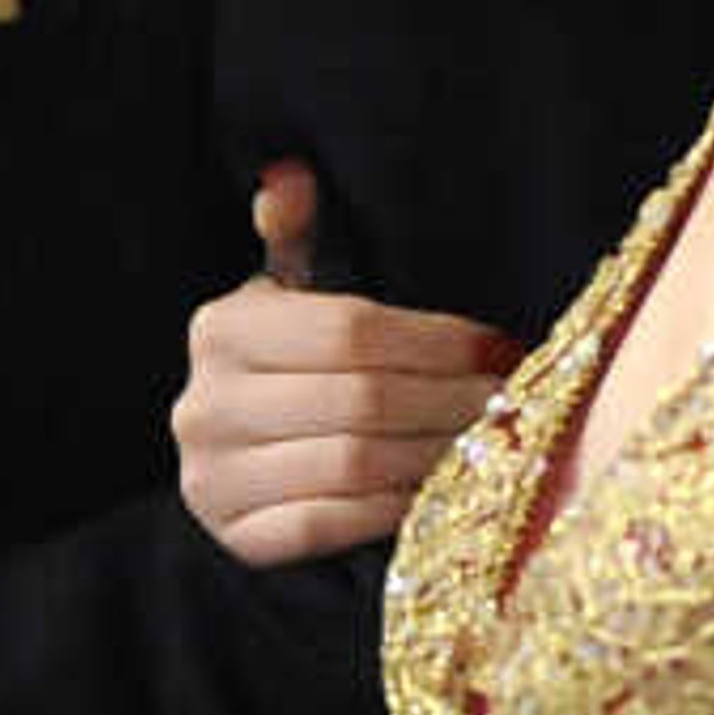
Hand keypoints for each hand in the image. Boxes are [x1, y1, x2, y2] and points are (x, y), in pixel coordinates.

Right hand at [172, 165, 514, 566]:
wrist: (235, 471)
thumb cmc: (286, 370)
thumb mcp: (285, 300)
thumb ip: (294, 240)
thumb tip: (290, 175)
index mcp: (220, 328)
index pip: (349, 329)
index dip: (436, 339)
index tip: (499, 345)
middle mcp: (203, 404)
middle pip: (360, 399)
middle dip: (450, 399)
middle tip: (510, 399)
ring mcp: (211, 480)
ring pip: (352, 465)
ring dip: (436, 455)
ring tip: (490, 442)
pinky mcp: (236, 539)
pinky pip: (331, 525)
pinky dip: (394, 508)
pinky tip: (440, 490)